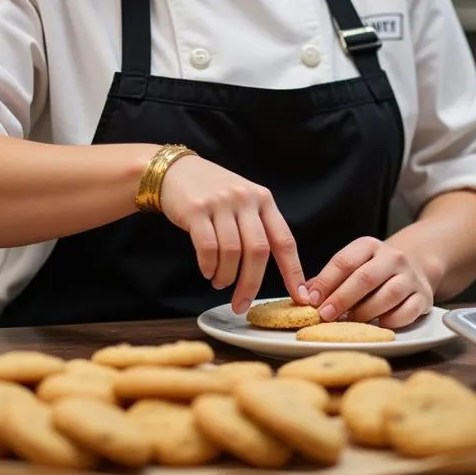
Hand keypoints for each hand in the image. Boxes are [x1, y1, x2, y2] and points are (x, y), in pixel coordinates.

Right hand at [158, 155, 305, 314]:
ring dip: (226, 276)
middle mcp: (245, 198)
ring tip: (220, 282)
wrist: (176, 171)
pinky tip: (207, 271)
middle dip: (251, 283)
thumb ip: (258, 226)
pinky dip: (209, 266)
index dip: (293, 271)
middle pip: (258, 251)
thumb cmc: (213, 192)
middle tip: (242, 304)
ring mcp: (220, 202)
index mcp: (263, 199)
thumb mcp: (243, 200)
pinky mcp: (196, 209)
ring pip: (232, 252)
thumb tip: (275, 269)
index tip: (299, 297)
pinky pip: (208, 247)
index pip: (284, 240)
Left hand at [304, 237, 436, 328]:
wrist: (415, 267)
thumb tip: (304, 296)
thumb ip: (330, 279)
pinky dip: (391, 321)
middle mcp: (392, 257)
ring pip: (388, 295)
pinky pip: (407, 312)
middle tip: (325, 315)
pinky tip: (377, 325)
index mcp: (368, 245)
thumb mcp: (354, 265)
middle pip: (365, 278)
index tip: (311, 299)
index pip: (344, 261)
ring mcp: (410, 276)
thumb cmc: (374, 270)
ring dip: (365, 312)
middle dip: (342, 298)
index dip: (326, 282)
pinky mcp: (424, 296)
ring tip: (350, 322)